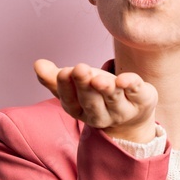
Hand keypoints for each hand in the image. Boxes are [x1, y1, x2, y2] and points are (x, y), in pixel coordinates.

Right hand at [33, 59, 157, 141]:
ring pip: (113, 99)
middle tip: (79, 69)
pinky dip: (132, 85)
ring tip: (98, 78)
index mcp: (81, 111)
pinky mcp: (142, 100)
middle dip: (84, 86)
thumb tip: (37, 64)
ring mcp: (123, 110)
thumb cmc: (98, 95)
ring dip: (105, 89)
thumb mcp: (75, 87)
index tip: (63, 72)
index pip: (70, 102)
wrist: (133, 113)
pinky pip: (137, 92)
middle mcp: (101, 115)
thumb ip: (55, 79)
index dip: (66, 87)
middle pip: (91, 102)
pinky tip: (125, 78)